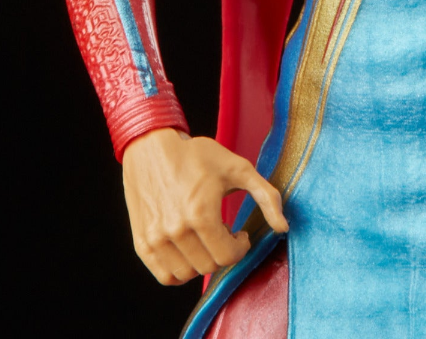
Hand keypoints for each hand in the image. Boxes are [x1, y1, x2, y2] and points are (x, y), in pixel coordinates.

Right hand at [121, 128, 287, 285]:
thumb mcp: (238, 168)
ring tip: (204, 236)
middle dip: (222, 252)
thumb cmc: (197, 155)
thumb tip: (283, 227)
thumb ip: (266, 196)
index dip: (239, 248)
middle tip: (222, 231)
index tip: (240, 234)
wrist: (152, 148)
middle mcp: (175, 231)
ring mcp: (155, 239)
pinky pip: (165, 276)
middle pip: (208, 266)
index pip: (226, 257)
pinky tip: (188, 248)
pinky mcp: (142, 243)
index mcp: (200, 214)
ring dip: (201, 261)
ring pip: (187, 274)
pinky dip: (180, 270)